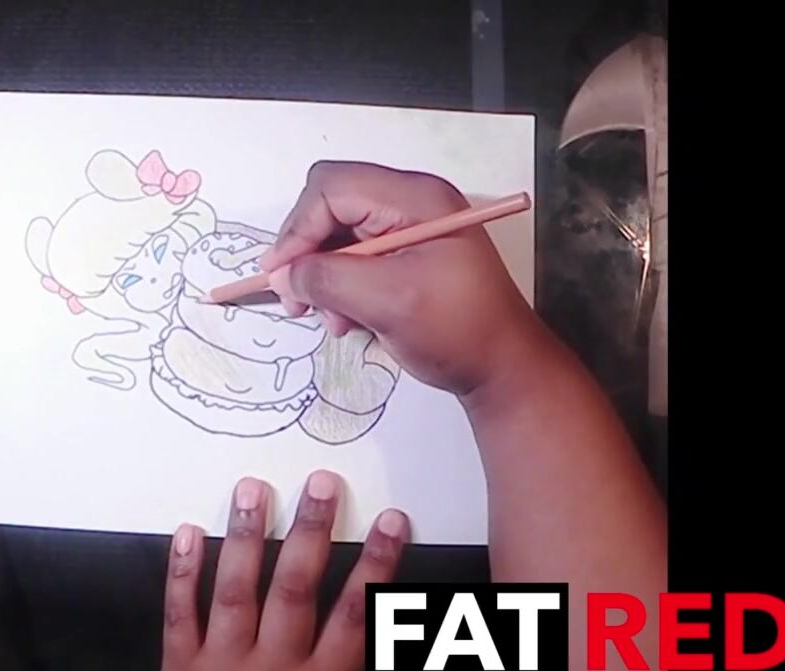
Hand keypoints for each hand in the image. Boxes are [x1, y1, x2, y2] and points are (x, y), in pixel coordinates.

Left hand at [150, 471, 439, 670]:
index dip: (377, 564)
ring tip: (253, 491)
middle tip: (321, 486)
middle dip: (311, 532)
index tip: (392, 523)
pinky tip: (186, 532)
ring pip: (236, 591)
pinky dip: (181, 573)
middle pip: (295, 589)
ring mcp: (223, 667)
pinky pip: (180, 617)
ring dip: (245, 537)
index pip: (355, 613)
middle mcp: (273, 670)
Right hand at [260, 161, 550, 397]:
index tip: (281, 276)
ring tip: (332, 321)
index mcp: (415, 199)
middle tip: (297, 302)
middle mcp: (409, 204)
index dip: (298, 229)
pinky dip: (341, 289)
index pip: (332, 188)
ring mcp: (408, 230)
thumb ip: (328, 280)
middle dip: (308, 255)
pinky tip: (347, 321)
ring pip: (338, 238)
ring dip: (323, 279)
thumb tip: (282, 274)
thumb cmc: (458, 331)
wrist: (503, 368)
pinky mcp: (405, 257)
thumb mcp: (388, 303)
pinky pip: (355, 261)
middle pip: (331, 209)